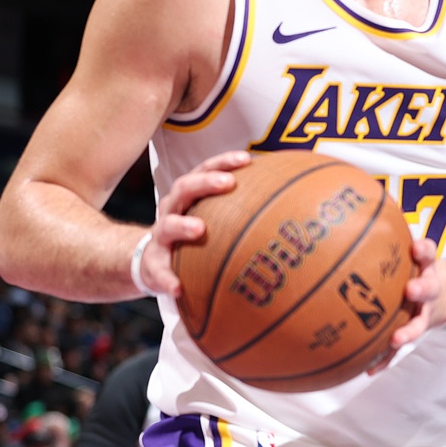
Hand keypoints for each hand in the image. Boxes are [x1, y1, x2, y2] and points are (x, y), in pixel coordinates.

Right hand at [134, 150, 252, 295]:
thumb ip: (243, 207)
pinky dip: (167, 279)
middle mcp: (172, 210)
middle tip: (227, 183)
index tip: (246, 159)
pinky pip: (158, 272)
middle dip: (205, 182)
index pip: (204, 170)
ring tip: (199, 228)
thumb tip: (292, 199)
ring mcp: (160, 237)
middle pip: (184, 188)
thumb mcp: (213, 215)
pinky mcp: (153, 264)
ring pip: (166, 226)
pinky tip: (178, 288)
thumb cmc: (193, 233)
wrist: (153, 260)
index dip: (223, 162)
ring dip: (182, 225)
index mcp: (188, 196)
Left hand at [369, 238, 442, 372]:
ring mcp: (423, 313)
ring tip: (396, 339)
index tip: (416, 247)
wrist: (443, 297)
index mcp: (425, 268)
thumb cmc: (411, 271)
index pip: (428, 254)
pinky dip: (384, 359)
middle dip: (420, 289)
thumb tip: (347, 217)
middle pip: (428, 289)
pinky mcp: (413, 333)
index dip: (423, 250)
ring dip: (408, 331)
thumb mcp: (407, 254)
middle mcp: (428, 289)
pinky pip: (398, 349)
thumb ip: (384, 240)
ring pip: (419, 323)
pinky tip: (368, 370)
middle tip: (410, 290)